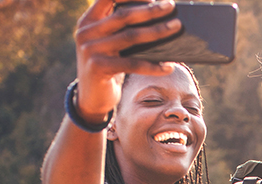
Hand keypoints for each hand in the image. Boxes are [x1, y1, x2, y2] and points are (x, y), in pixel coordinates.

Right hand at [73, 0, 180, 120]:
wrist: (90, 97)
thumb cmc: (108, 65)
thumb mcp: (109, 44)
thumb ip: (122, 29)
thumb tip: (159, 17)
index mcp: (88, 21)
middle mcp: (86, 32)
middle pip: (123, 16)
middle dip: (150, 10)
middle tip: (170, 6)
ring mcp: (90, 49)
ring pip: (130, 37)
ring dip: (157, 31)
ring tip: (176, 27)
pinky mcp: (98, 67)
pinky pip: (132, 63)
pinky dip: (153, 65)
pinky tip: (169, 66)